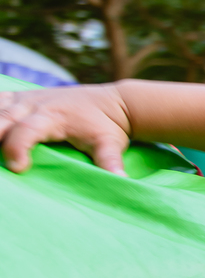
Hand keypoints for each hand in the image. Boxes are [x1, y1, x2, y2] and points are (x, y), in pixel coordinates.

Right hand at [0, 85, 132, 173]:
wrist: (112, 102)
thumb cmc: (107, 126)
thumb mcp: (111, 144)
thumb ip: (110, 161)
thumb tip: (120, 179)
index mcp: (53, 117)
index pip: (27, 130)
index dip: (17, 148)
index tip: (18, 168)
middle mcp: (35, 105)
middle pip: (3, 119)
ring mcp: (25, 99)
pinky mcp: (20, 97)